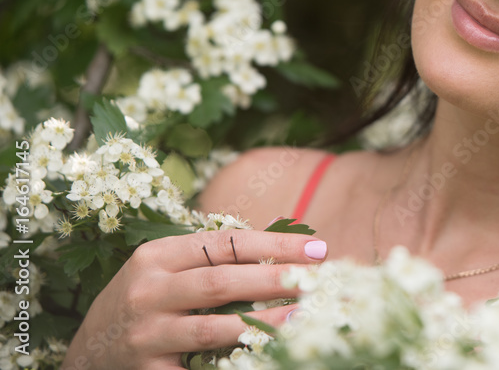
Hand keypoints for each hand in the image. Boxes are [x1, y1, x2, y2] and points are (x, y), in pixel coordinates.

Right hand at [61, 230, 327, 369]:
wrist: (87, 354)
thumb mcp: (167, 268)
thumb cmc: (144, 300)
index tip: (318, 249)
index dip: (276, 245)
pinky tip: (264, 357)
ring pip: (213, 328)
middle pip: (223, 282)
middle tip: (318, 282)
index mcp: (158, 256)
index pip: (227, 243)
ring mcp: (146, 334)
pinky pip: (197, 368)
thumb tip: (285, 235)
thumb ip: (215, 254)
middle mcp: (148, 291)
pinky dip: (232, 363)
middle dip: (276, 280)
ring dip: (263, 323)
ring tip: (301, 318)